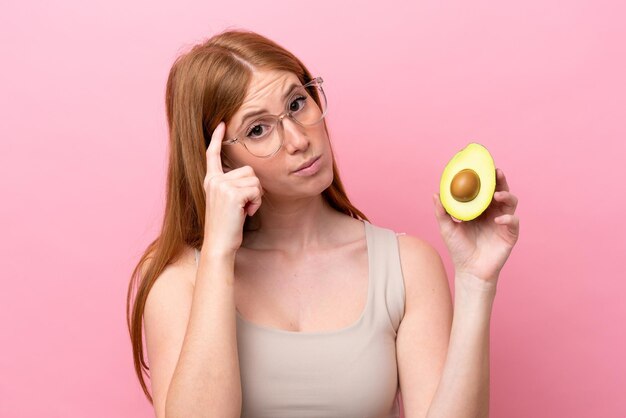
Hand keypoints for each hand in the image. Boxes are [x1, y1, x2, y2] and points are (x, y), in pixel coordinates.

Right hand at [202, 122, 263, 255]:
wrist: (219, 244)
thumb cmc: (227, 226)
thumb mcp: (227, 202)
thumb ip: (233, 187)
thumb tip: (251, 178)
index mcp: (210, 180)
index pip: (213, 155)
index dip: (217, 139)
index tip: (221, 124)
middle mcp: (214, 180)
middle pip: (248, 170)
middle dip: (253, 189)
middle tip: (244, 206)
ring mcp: (221, 185)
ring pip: (254, 180)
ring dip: (256, 196)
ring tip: (244, 210)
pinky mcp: (231, 193)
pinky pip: (256, 190)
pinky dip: (256, 203)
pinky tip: (246, 213)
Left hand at [433, 168, 519, 284]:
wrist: (470, 271)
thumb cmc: (458, 249)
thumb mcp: (447, 229)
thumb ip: (442, 212)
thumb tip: (435, 193)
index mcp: (480, 209)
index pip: (485, 189)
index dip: (485, 177)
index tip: (482, 166)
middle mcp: (493, 212)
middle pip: (501, 191)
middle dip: (500, 180)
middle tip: (496, 171)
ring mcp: (503, 222)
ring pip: (511, 203)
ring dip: (506, 195)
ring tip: (497, 195)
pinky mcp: (510, 234)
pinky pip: (513, 222)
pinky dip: (507, 219)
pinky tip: (497, 220)